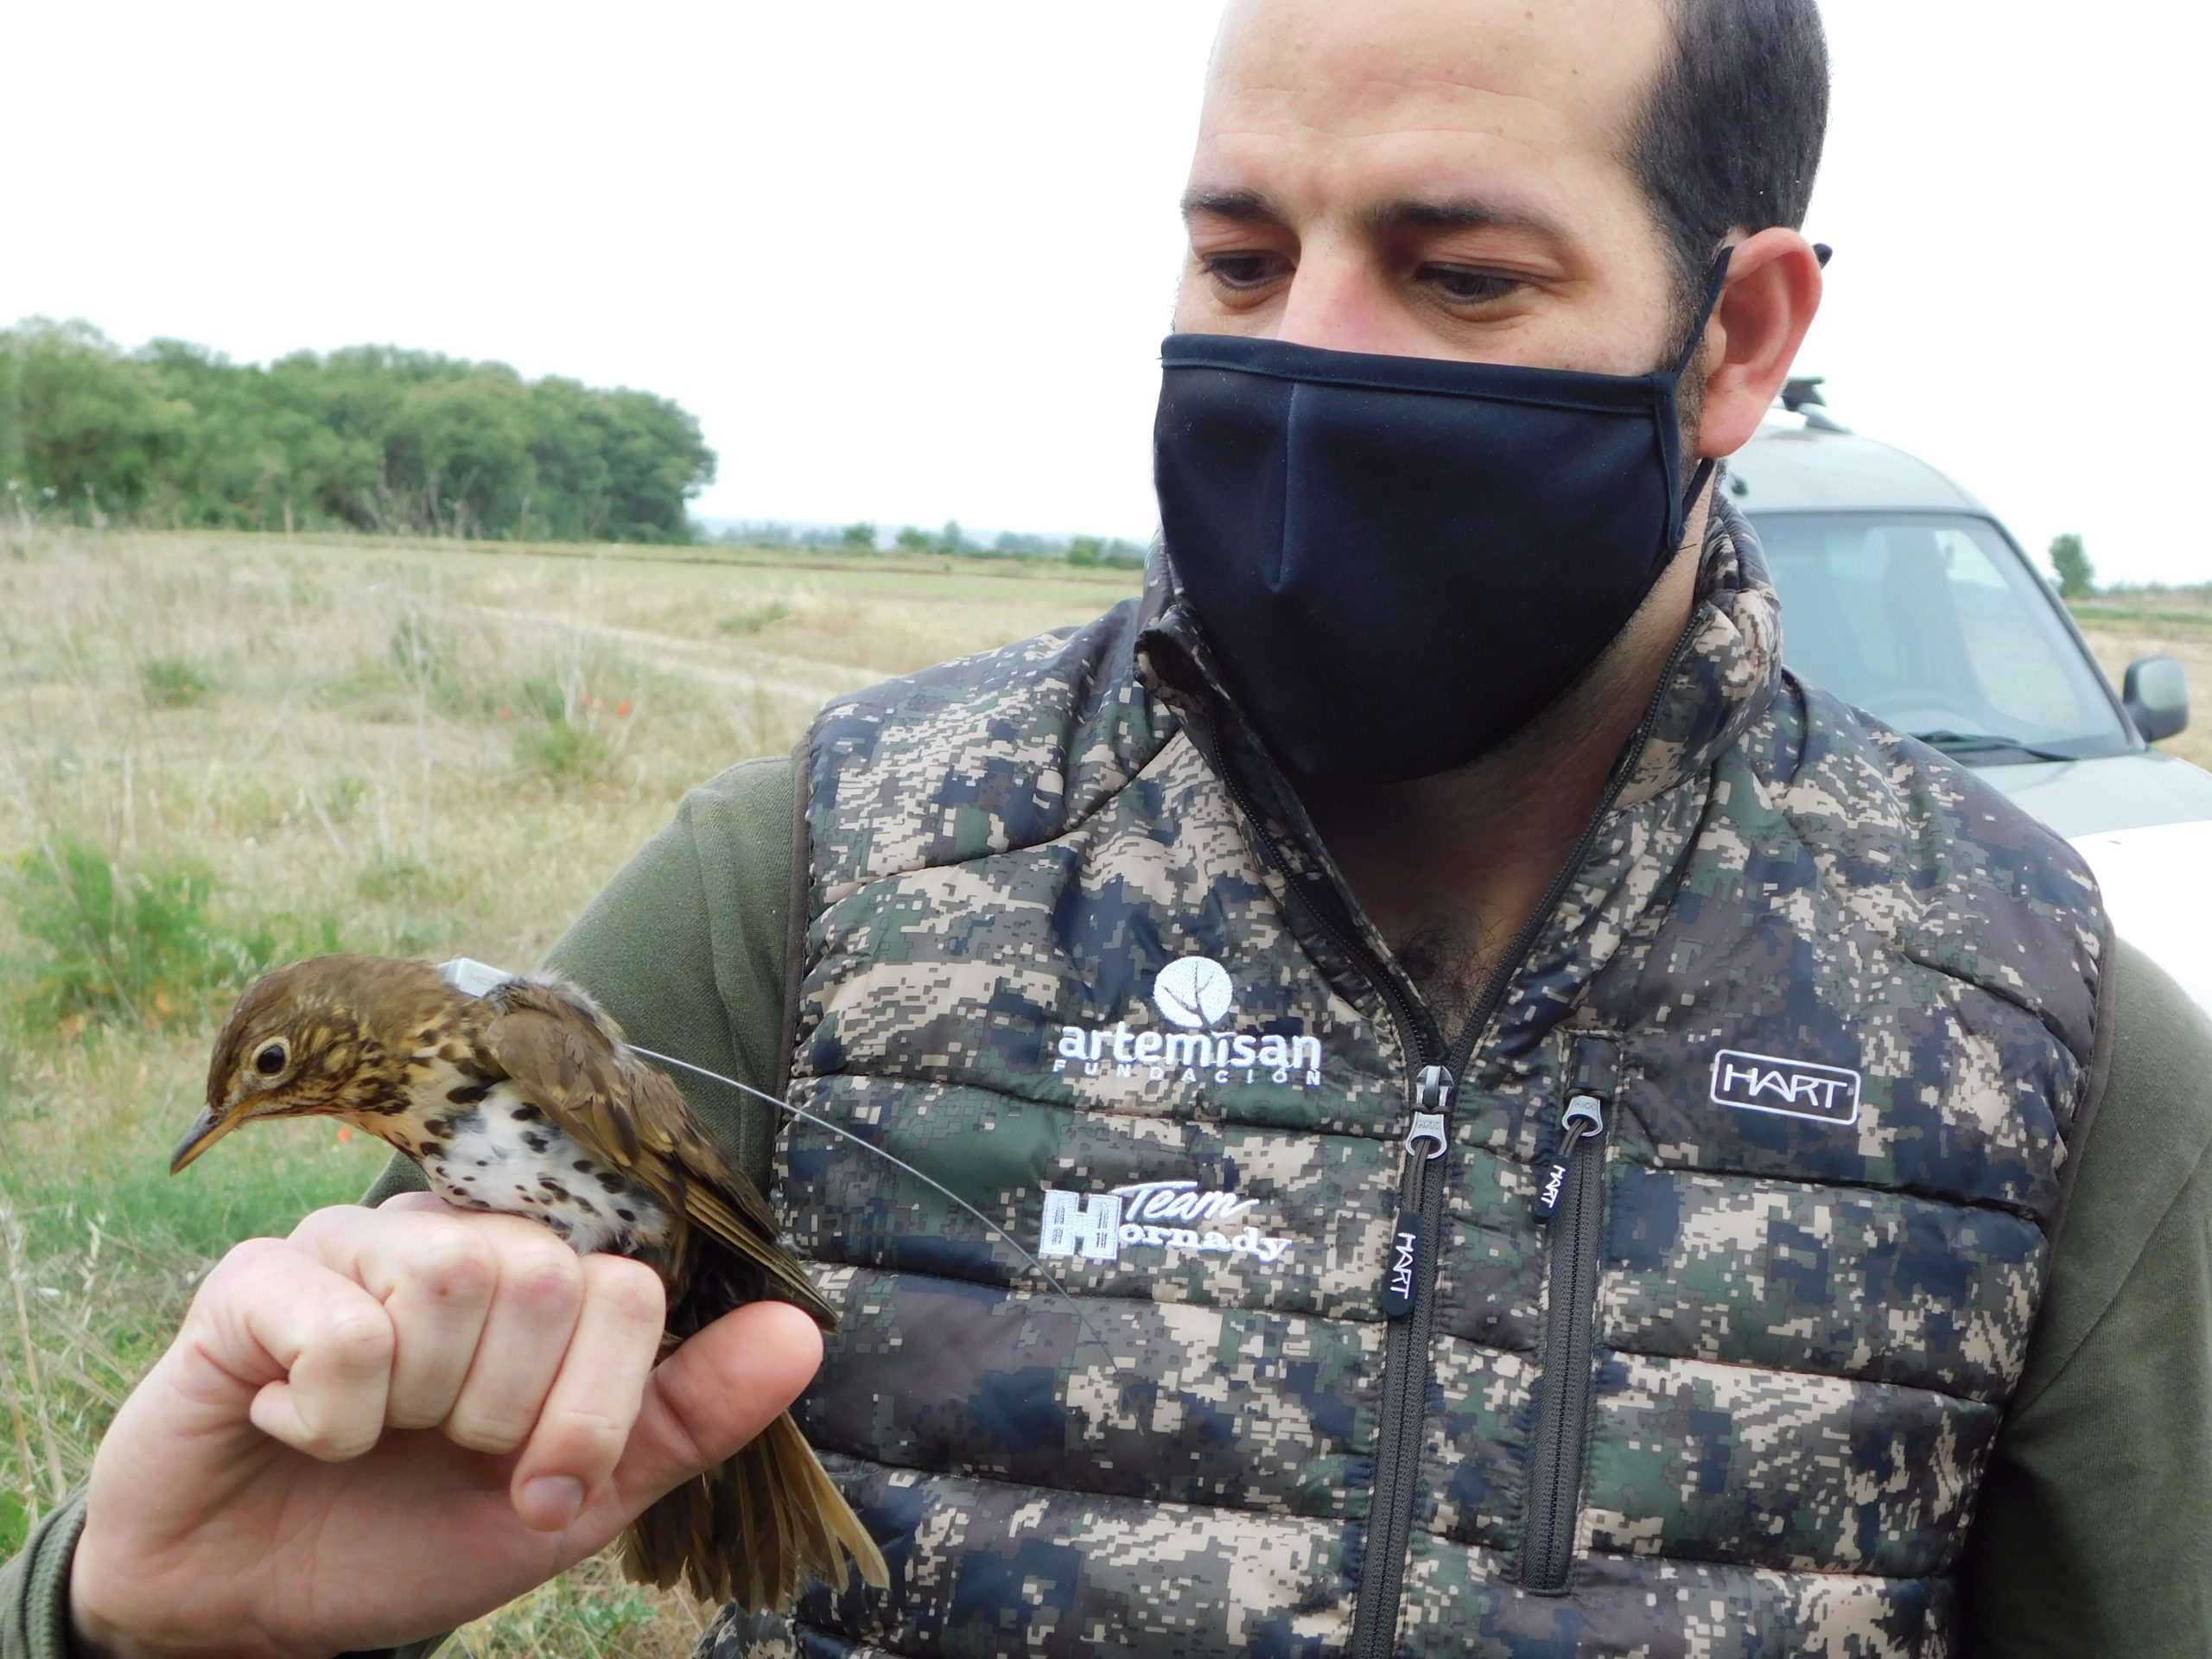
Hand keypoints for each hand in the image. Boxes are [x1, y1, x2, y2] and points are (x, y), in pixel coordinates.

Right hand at [67, 1194, 821, 1658]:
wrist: (250, 1607)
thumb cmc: (414, 1533)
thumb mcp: (577, 1496)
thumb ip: (690, 1414)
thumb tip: (804, 1332)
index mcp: (541, 1277)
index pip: (628, 1291)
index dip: (593, 1414)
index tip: (539, 1488)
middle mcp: (458, 1234)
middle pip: (547, 1280)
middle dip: (502, 1415)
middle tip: (436, 1449)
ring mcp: (357, 1241)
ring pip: (451, 1285)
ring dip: (414, 1409)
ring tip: (371, 1430)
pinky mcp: (258, 1276)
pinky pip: (343, 1328)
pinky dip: (327, 1419)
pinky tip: (294, 1423)